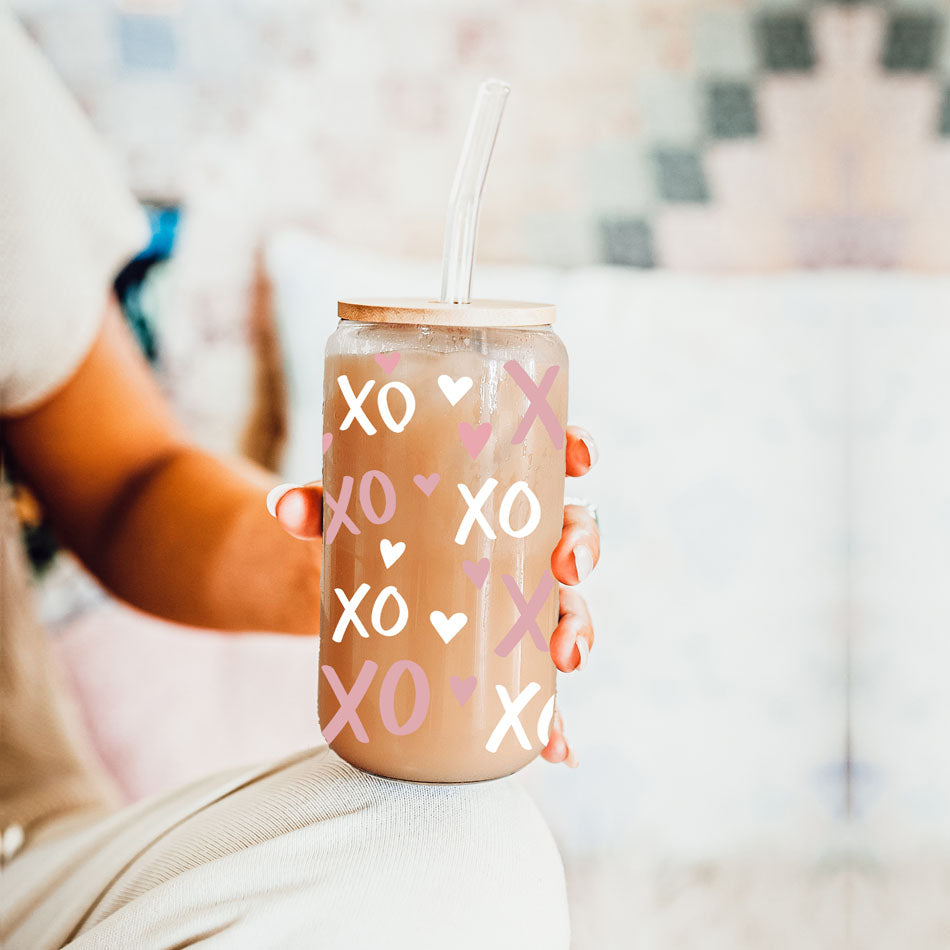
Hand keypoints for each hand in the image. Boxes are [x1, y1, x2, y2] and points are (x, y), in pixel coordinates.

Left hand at [266, 425, 599, 768]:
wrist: (355, 589)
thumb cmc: (367, 532)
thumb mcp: (344, 515)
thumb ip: (317, 506)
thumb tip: (283, 507)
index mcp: (493, 489)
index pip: (547, 459)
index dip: (574, 451)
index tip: (582, 459)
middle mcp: (516, 541)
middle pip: (570, 533)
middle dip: (583, 547)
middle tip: (568, 567)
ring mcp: (515, 598)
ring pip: (568, 606)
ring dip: (579, 630)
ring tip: (566, 658)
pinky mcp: (501, 650)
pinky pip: (539, 681)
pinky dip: (554, 716)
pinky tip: (557, 747)